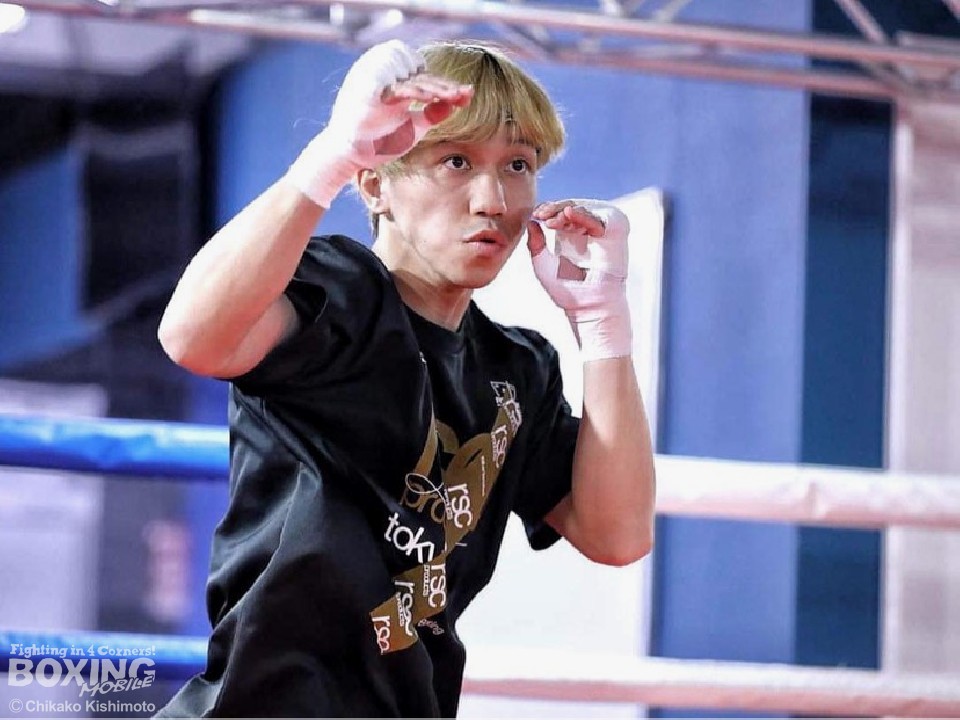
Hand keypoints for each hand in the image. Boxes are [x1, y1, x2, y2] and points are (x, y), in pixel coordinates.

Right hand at [286, 40, 473, 207]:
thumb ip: (431, 114)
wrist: (349, 154)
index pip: (425, 80)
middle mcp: (385, 77)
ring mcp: (375, 81)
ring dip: (433, 86)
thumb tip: (455, 104)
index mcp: (394, 84)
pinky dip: (415, 91)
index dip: (446, 87)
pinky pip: (396, 87)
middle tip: (466, 95)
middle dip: (445, 87)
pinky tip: (431, 97)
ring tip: (453, 95)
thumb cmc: (378, 141)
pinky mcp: (368, 89)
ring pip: (411, 79)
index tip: (467, 95)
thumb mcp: (412, 127)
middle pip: (422, 77)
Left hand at [528, 199, 632, 360]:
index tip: (535, 216)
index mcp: (573, 234)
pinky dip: (583, 214)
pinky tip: (568, 214)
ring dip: (566, 210)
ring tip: (553, 220)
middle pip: (571, 206)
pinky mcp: (616, 232)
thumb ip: (535, 244)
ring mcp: (603, 229)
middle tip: (542, 215)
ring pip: (584, 207)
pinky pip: (600, 217)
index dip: (547, 210)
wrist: (588, 307)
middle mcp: (588, 229)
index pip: (560, 213)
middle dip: (554, 208)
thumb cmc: (567, 291)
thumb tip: (530, 222)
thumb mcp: (542, 264)